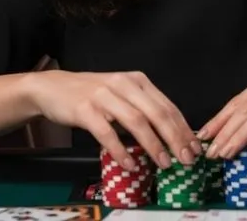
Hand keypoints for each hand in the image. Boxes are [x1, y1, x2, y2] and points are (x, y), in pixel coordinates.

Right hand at [28, 70, 200, 169]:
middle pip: (157, 113)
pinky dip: (121, 151)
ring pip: (136, 121)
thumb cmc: (91, 94)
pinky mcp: (86, 109)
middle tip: (185, 159)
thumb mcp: (122, 94)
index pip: (167, 106)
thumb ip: (143, 108)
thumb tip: (172, 135)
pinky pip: (107, 133)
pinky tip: (130, 164)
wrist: (53, 88)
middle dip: (175, 138)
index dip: (183, 128)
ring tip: (164, 163)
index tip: (194, 148)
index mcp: (137, 81)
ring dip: (153, 145)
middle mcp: (124, 84)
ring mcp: (104, 96)